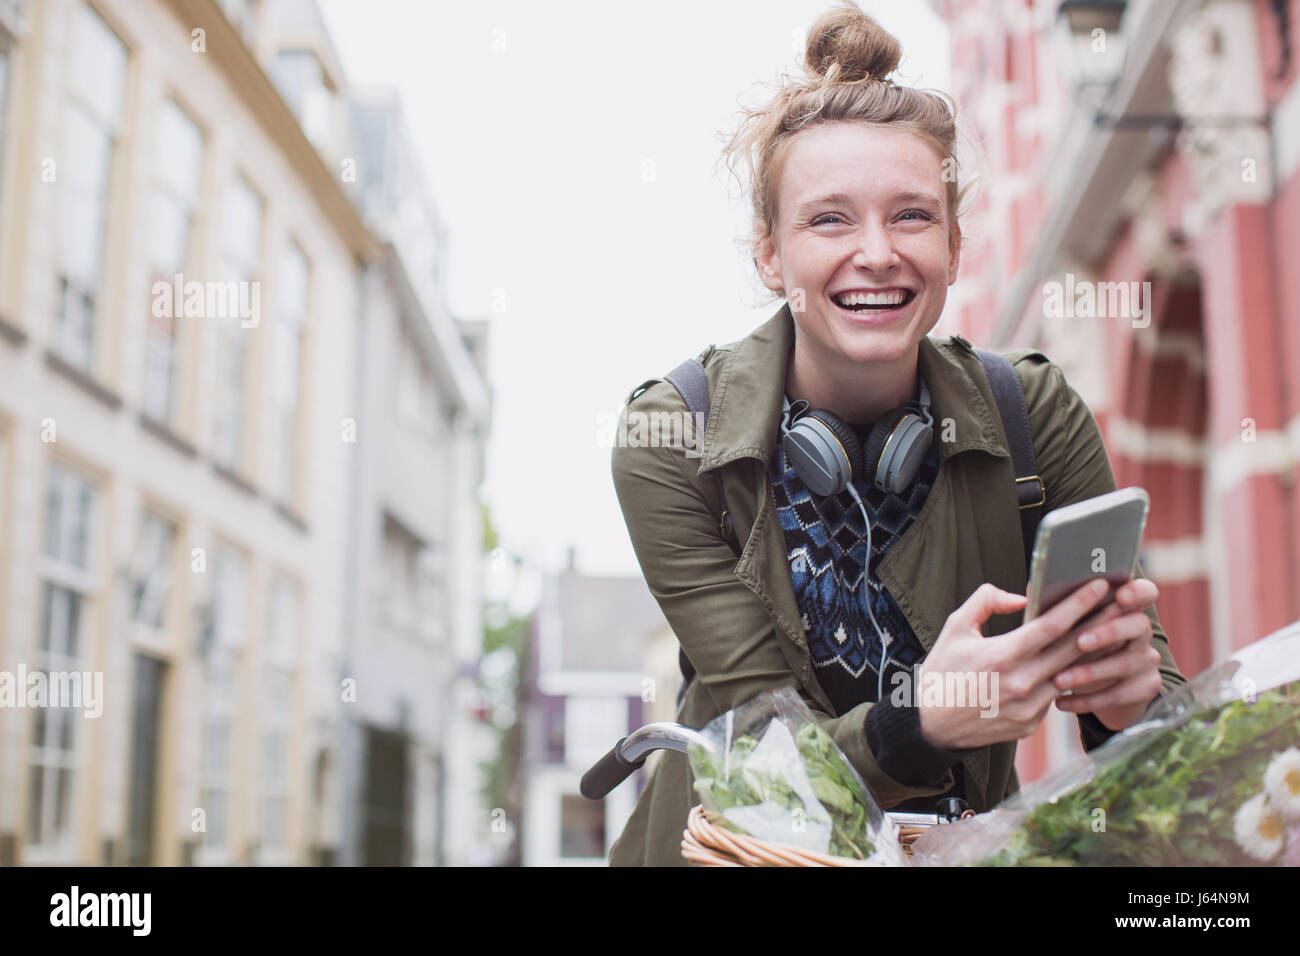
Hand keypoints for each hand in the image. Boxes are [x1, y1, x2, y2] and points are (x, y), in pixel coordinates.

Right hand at [917, 579, 1114, 750]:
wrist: (929, 724)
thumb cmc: (942, 672)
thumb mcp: (955, 627)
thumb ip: (987, 602)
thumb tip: (1021, 598)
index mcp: (1002, 655)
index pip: (1051, 625)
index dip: (1078, 604)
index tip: (1099, 586)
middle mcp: (1021, 683)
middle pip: (1073, 649)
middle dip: (1100, 623)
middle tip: (1122, 604)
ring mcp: (1028, 708)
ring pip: (1071, 676)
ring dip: (1093, 654)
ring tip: (1111, 633)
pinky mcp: (1030, 726)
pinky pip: (1056, 697)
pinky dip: (1070, 680)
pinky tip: (1082, 666)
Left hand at [1052, 578, 1163, 730]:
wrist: (1098, 687)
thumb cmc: (1074, 645)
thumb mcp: (1068, 626)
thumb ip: (1057, 607)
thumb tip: (1028, 594)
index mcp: (1126, 607)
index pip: (1144, 591)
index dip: (1137, 592)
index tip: (1119, 596)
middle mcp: (1142, 631)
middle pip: (1138, 625)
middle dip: (1108, 633)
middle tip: (1080, 642)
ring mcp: (1148, 660)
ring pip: (1125, 663)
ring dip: (1089, 672)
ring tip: (1058, 680)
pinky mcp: (1145, 687)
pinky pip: (1119, 694)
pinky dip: (1087, 699)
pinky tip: (1061, 702)